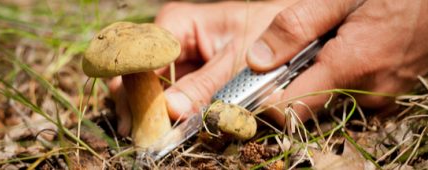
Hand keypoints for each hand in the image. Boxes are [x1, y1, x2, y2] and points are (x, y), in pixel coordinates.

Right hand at [109, 1, 294, 135]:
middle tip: (141, 132)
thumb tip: (170, 111)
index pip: (142, 55)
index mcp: (177, 24)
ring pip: (148, 90)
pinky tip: (164, 131)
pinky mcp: (185, 81)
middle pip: (139, 74)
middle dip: (138, 103)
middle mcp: (169, 41)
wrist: (292, 38)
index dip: (136, 85)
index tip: (140, 115)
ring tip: (150, 136)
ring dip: (149, 114)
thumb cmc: (267, 36)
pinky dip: (165, 117)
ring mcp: (175, 63)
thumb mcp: (236, 63)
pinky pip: (167, 100)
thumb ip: (205, 87)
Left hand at [247, 0, 427, 124]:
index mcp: (350, 68)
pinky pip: (348, 96)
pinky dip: (337, 78)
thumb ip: (295, 28)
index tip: (251, 87)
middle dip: (290, 82)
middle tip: (297, 49)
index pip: (290, 111)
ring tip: (330, 43)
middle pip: (305, 106)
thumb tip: (256, 60)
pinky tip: (347, 51)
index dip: (263, 103)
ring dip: (316, 77)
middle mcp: (367, 93)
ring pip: (326, 100)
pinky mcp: (389, 96)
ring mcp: (381, 98)